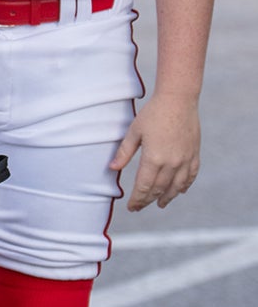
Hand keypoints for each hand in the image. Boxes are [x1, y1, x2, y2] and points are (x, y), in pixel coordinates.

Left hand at [111, 93, 200, 209]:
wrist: (178, 100)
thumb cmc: (153, 113)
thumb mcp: (134, 131)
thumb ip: (124, 152)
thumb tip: (112, 168)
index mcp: (153, 158)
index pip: (144, 187)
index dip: (137, 199)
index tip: (131, 207)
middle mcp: (171, 163)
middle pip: (159, 189)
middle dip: (148, 200)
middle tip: (140, 207)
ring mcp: (185, 160)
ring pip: (176, 186)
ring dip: (167, 197)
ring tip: (160, 204)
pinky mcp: (194, 154)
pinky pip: (191, 176)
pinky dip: (184, 186)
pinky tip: (179, 191)